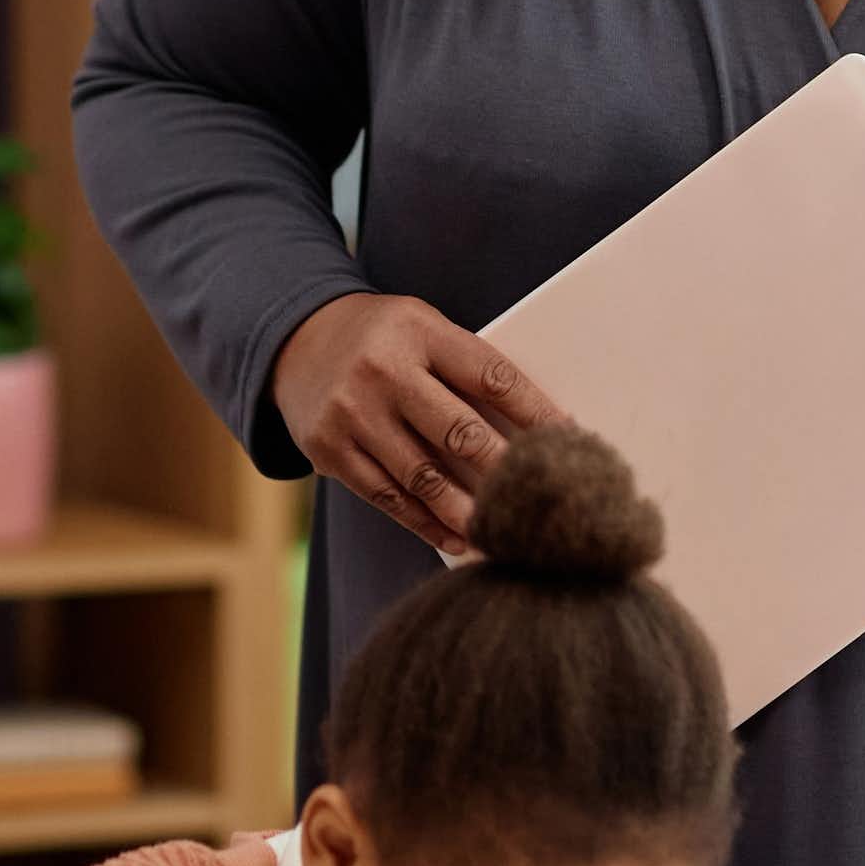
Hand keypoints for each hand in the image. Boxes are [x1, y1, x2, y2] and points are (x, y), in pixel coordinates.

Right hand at [272, 293, 565, 555]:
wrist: (293, 338)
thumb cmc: (381, 338)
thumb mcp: (421, 327)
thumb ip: (464, 368)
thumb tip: (532, 428)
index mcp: (418, 332)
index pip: (492, 376)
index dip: (537, 413)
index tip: (571, 442)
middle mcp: (382, 370)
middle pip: (460, 433)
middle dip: (509, 473)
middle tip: (545, 502)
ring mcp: (352, 413)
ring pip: (424, 477)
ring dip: (471, 512)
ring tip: (507, 534)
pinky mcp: (329, 450)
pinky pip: (387, 497)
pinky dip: (426, 523)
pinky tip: (457, 538)